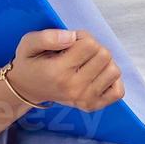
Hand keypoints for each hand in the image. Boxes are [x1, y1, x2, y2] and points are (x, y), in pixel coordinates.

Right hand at [6, 29, 124, 111]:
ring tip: (86, 63)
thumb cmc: (30, 63)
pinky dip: (111, 80)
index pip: (90, 44)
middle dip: (93, 48)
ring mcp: (85, 99)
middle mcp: (74, 88)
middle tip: (77, 53)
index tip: (70, 43)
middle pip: (104, 56)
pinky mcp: (93, 106)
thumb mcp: (29, 43)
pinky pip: (118, 91)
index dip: (82, 37)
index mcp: (58, 72)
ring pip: (114, 71)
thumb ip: (47, 37)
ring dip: (103, 63)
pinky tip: (96, 76)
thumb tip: (73, 37)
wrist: (27, 89)